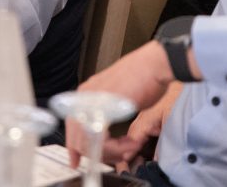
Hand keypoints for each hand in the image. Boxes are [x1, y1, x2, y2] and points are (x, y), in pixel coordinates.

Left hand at [67, 41, 176, 167]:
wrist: (154, 65)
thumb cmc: (143, 78)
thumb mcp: (117, 98)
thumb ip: (106, 114)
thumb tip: (103, 136)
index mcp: (86, 94)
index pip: (71, 127)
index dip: (74, 148)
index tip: (76, 162)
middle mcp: (85, 97)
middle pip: (78, 139)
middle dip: (100, 154)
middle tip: (121, 154)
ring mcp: (92, 102)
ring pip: (89, 142)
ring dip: (112, 151)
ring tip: (131, 146)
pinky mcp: (103, 108)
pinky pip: (101, 140)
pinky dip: (116, 148)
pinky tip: (131, 143)